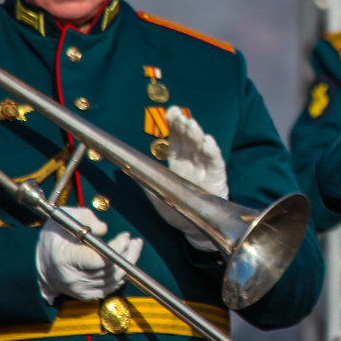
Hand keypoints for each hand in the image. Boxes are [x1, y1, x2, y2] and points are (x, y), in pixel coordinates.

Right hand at [36, 206, 142, 302]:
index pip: (99, 259)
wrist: (43, 258)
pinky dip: (120, 276)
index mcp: (65, 259)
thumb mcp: (67, 216)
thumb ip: (87, 218)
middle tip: (135, 241)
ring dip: (128, 264)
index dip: (117, 248)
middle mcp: (72, 278)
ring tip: (134, 247)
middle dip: (127, 254)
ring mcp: (78, 290)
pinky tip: (125, 263)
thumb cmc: (55, 234)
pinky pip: (109, 288)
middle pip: (109, 270)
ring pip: (113, 280)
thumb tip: (104, 230)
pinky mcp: (84, 295)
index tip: (126, 236)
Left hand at [145, 107, 226, 250]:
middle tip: (178, 114)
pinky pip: (215, 162)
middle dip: (184, 125)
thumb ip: (144, 178)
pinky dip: (212, 151)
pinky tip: (208, 140)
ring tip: (191, 123)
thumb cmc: (175, 210)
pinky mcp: (217, 178)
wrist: (192, 230)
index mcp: (178, 162)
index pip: (177, 138)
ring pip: (201, 147)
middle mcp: (192, 162)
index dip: (174, 124)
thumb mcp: (154, 193)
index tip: (171, 111)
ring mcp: (205, 169)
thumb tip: (123, 165)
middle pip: (189, 139)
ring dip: (196, 134)